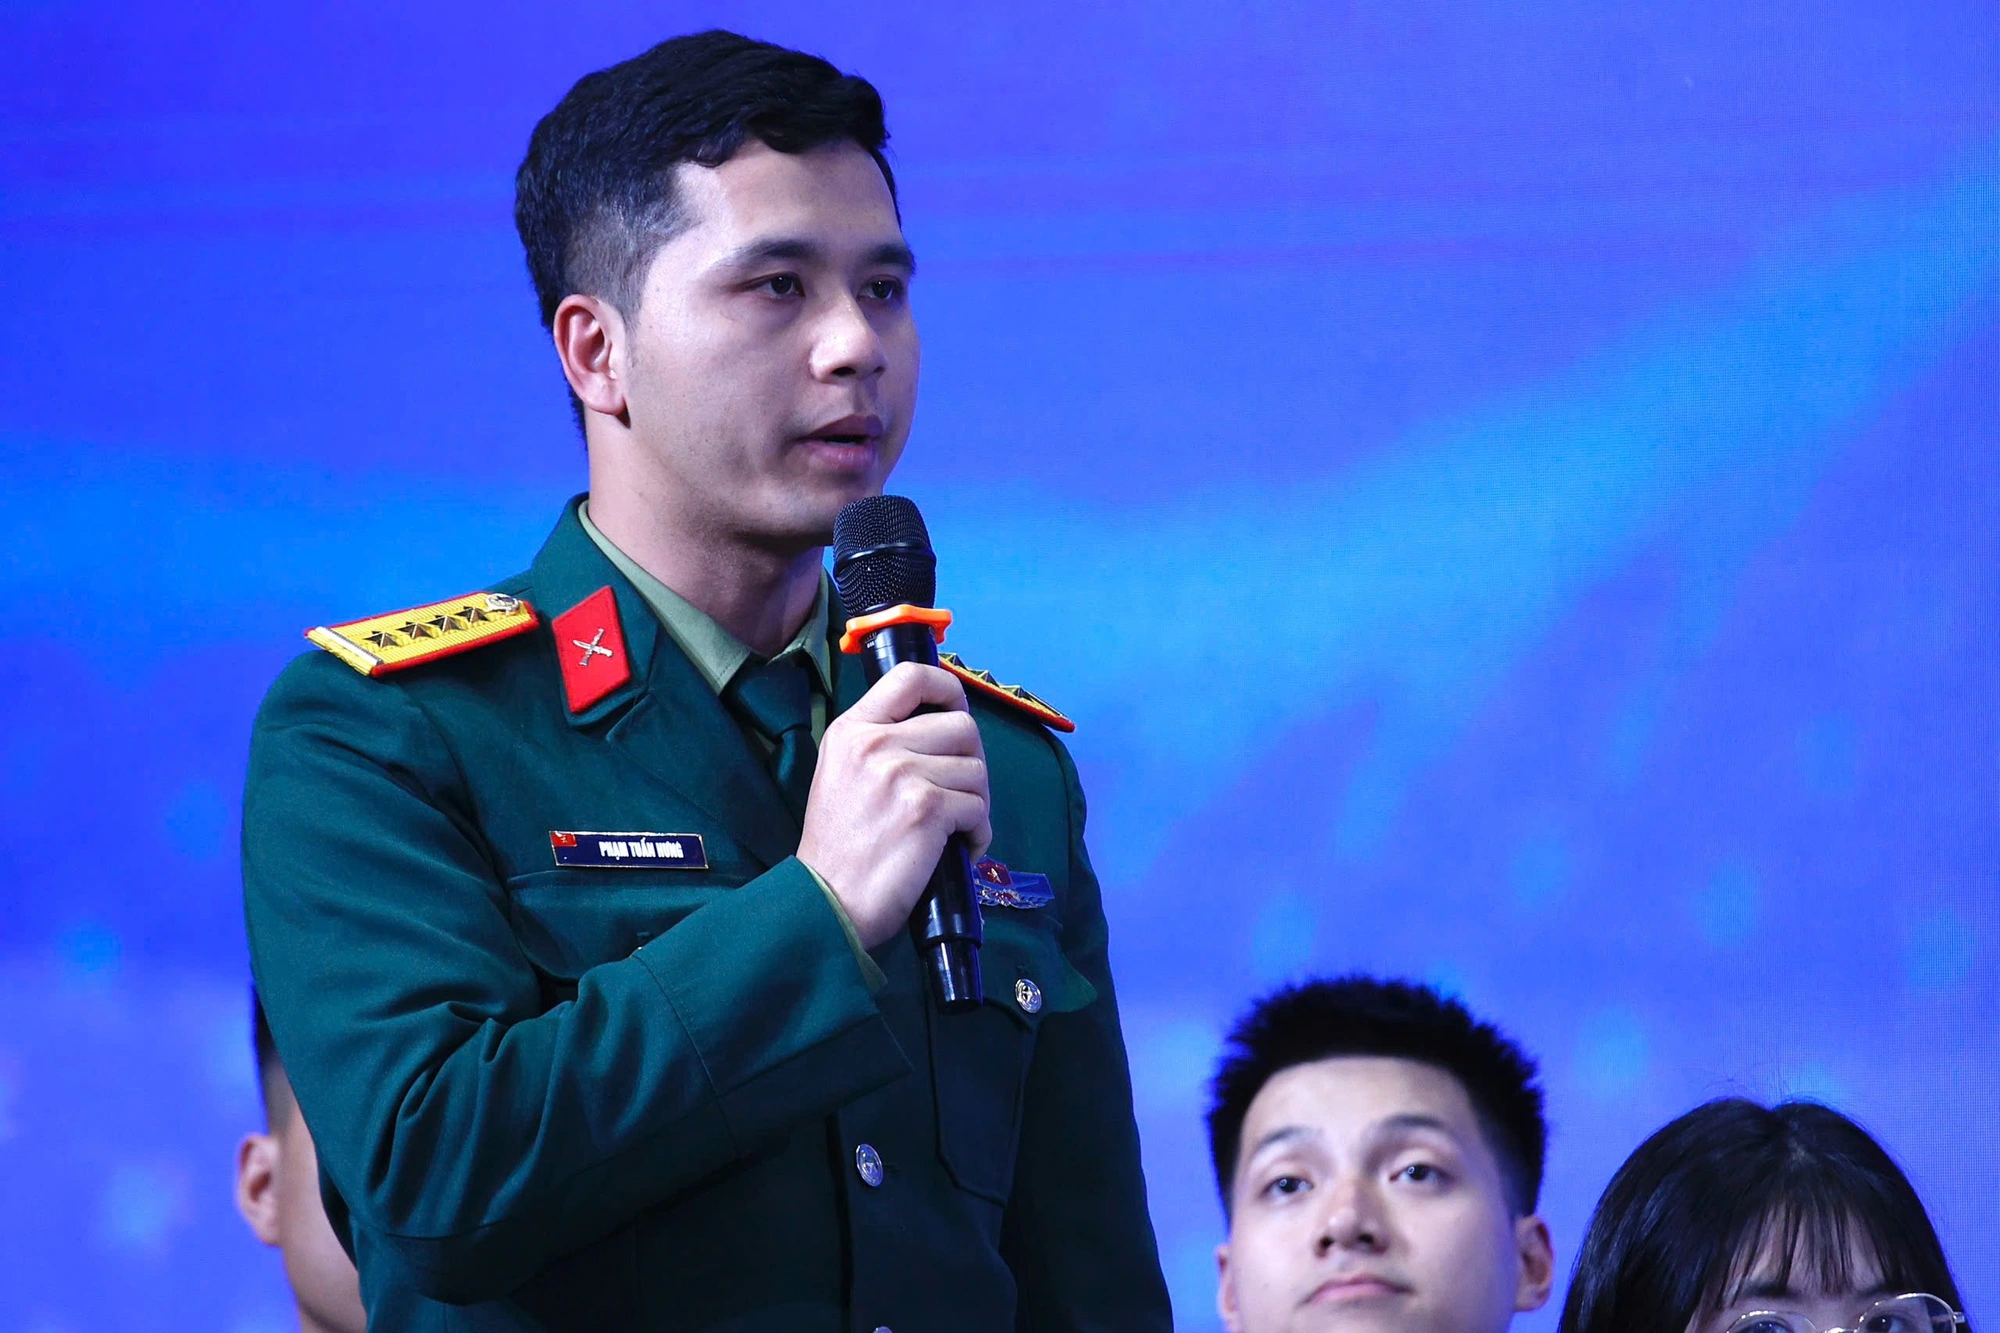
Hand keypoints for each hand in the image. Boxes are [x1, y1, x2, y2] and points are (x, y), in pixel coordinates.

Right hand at [797, 662, 991, 950]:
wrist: (828, 902)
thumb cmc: (839, 848)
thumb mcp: (842, 774)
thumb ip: (881, 745)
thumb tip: (940, 729)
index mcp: (852, 729)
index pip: (910, 676)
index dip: (947, 688)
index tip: (957, 712)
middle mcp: (876, 743)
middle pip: (961, 725)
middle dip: (973, 761)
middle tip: (960, 794)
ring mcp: (902, 774)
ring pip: (976, 769)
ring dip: (977, 803)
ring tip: (955, 829)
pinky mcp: (927, 809)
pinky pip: (978, 808)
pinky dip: (978, 833)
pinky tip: (959, 849)